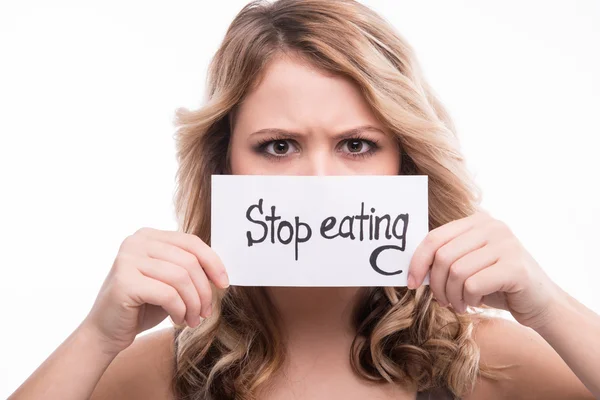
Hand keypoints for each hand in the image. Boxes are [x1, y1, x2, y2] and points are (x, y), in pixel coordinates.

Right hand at [81, 227, 228, 354]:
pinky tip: (178, 320)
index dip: (213, 262)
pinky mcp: (124, 281)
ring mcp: (127, 259)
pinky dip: (180, 310)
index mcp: (149, 235)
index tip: (224, 284)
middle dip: (203, 290)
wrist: (105, 332)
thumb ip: (188, 268)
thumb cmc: (142, 306)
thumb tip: (220, 270)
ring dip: (193, 304)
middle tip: (205, 312)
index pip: (191, 242)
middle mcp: (136, 241)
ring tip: (193, 319)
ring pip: (181, 278)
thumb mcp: (169, 281)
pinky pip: (168, 294)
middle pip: (189, 261)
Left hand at [407, 210, 563, 328]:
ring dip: (452, 295)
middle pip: (443, 256)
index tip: (412, 282)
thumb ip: (446, 258)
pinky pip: (473, 284)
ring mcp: (506, 244)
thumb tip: (412, 269)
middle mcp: (492, 226)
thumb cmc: (497, 284)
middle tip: (442, 300)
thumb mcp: (468, 264)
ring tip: (459, 304)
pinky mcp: (515, 266)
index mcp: (476, 221)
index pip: (434, 237)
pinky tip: (475, 303)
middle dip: (436, 284)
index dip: (418, 261)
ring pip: (456, 272)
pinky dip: (468, 299)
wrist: (541, 303)